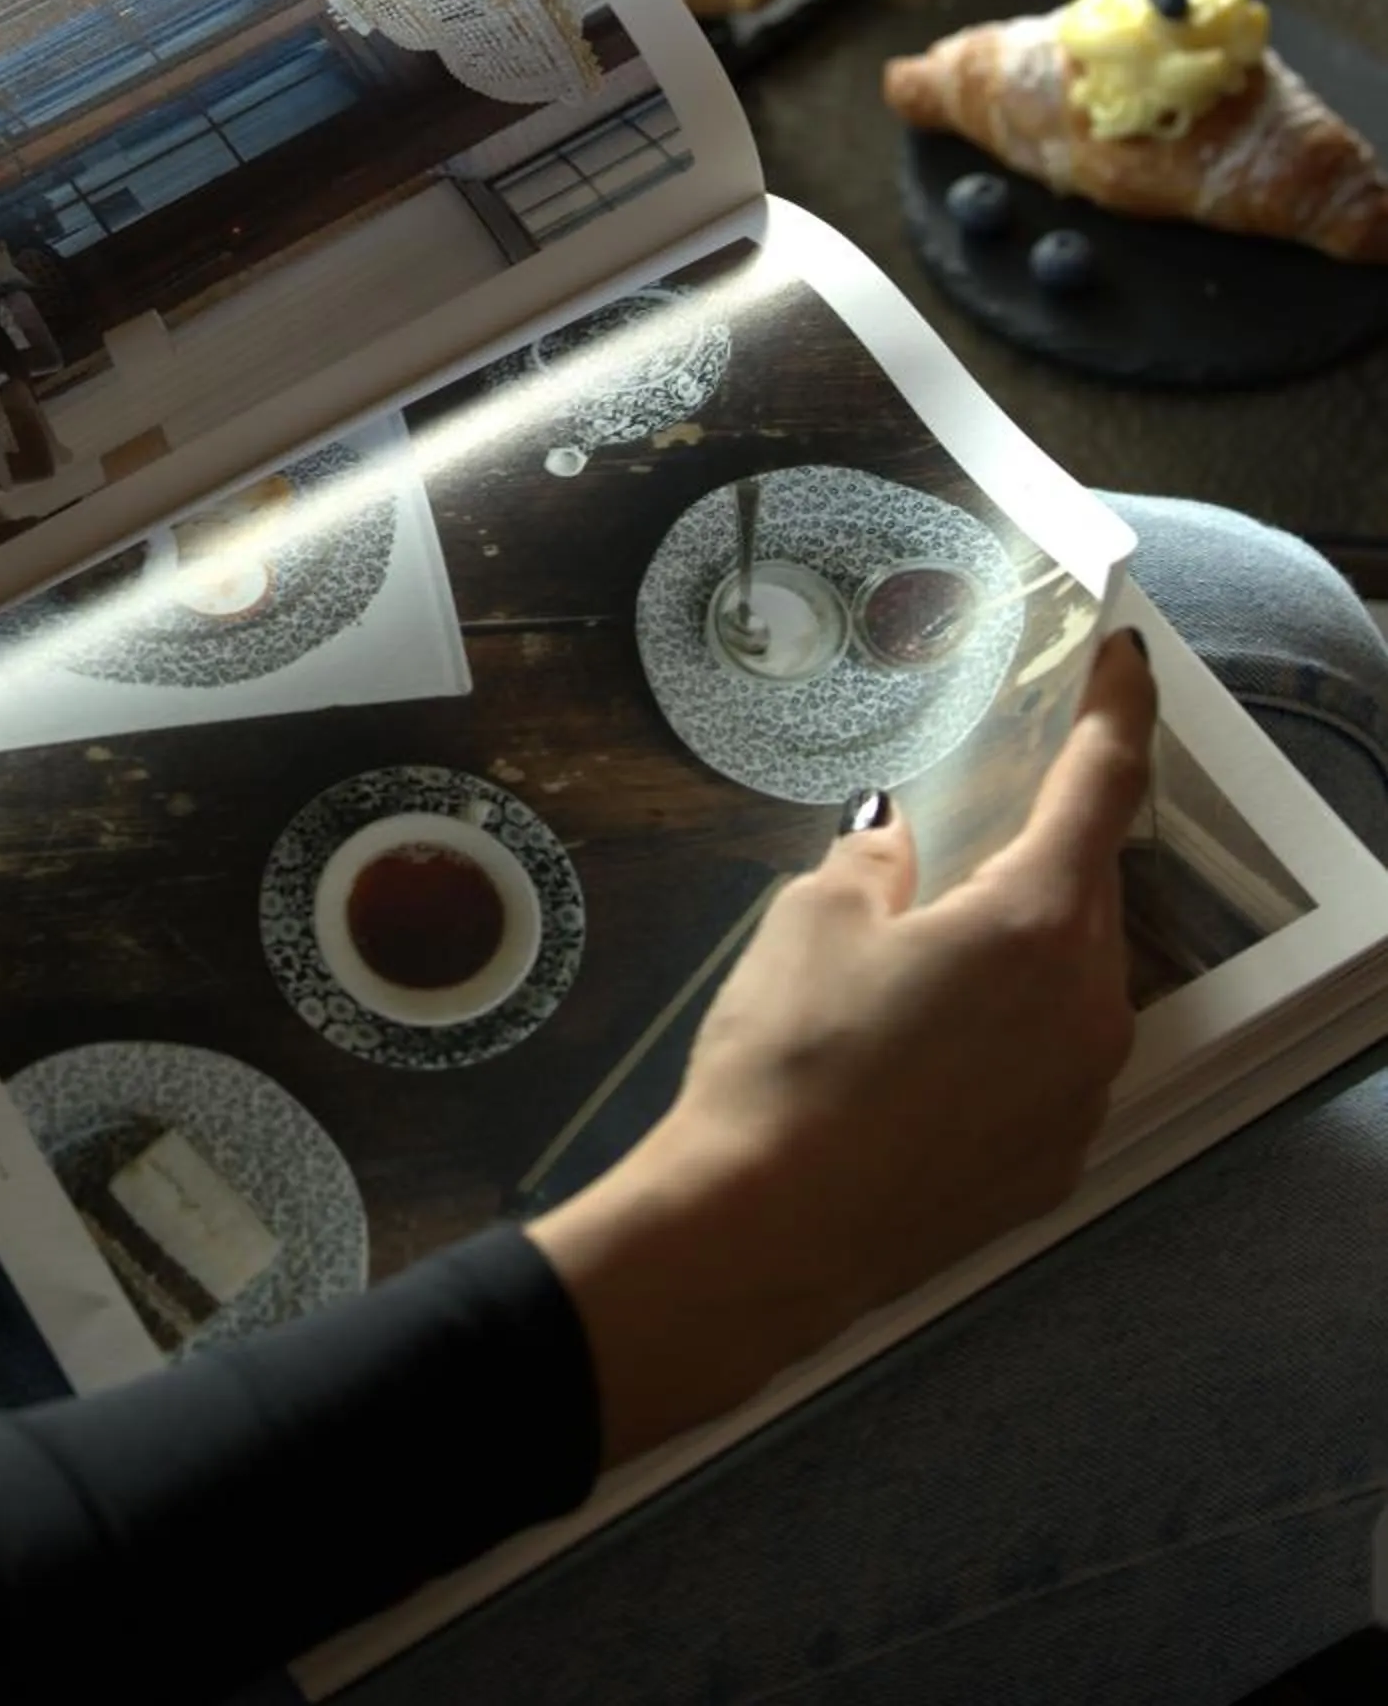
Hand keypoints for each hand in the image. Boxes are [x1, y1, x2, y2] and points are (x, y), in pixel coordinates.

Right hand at [531, 626, 1156, 1467]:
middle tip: (986, 815)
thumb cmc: (788, 1058)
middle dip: (1047, 844)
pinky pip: (1052, 1062)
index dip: (1120, 712)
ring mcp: (1080, 1097)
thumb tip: (899, 835)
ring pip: (1076, 980)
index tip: (1128, 660)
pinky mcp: (1051, 1165)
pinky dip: (1012, 1028)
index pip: (1104, 785)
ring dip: (1027, 944)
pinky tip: (929, 1043)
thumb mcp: (814, 918)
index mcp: (1036, 923)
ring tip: (936, 945)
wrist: (766, 1234)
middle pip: (1089, 891)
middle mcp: (1087, 1008)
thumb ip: (876, 857)